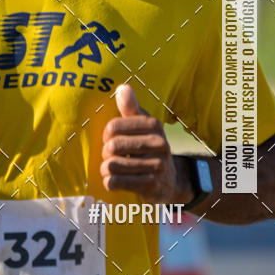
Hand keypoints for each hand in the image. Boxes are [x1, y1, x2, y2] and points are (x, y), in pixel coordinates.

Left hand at [100, 84, 191, 202]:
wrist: (169, 180)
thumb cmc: (147, 148)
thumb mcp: (142, 127)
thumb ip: (130, 108)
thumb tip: (122, 88)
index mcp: (154, 125)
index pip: (113, 126)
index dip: (106, 134)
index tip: (111, 139)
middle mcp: (159, 144)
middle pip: (112, 146)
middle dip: (106, 153)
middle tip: (111, 156)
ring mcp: (157, 166)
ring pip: (112, 165)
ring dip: (106, 169)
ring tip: (112, 169)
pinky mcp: (150, 185)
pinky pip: (115, 182)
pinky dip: (110, 182)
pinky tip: (115, 180)